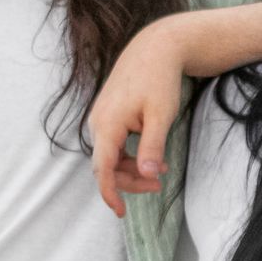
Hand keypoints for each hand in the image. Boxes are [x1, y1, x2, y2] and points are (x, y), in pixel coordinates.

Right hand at [90, 18, 186, 216]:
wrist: (155, 48)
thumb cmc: (159, 80)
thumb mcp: (161, 116)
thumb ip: (152, 147)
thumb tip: (146, 175)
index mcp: (108, 124)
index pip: (103, 168)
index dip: (110, 193)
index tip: (120, 212)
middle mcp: (99, 122)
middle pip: (106, 165)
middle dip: (129, 181)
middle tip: (159, 186)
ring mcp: (101, 118)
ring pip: (111, 156)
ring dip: (132, 169)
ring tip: (162, 173)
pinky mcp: (109, 115)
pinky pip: (115, 144)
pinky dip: (131, 155)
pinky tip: (153, 158)